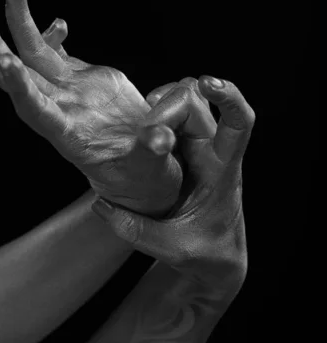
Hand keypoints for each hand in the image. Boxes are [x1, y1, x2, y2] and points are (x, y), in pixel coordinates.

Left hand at [0, 0, 182, 215]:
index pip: (38, 110)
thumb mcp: (150, 162)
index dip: (22, 88)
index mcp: (70, 134)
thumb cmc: (142, 169)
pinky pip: (53, 52)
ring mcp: (65, 91)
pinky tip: (58, 25)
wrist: (137, 158)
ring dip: (18, 24)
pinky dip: (50, 35)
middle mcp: (59, 109)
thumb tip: (161, 141)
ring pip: (33, 55)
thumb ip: (153, 147)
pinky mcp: (77, 78)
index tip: (8, 62)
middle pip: (18, 76)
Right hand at [92, 76, 254, 290]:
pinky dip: (150, 116)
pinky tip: (133, 132)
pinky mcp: (177, 150)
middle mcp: (210, 151)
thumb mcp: (172, 249)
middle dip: (168, 107)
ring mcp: (193, 147)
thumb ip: (135, 230)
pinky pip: (167, 118)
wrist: (214, 258)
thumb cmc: (205, 253)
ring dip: (160, 105)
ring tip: (140, 128)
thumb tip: (102, 205)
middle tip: (143, 132)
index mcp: (222, 170)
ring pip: (182, 103)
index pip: (239, 123)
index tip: (209, 84)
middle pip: (196, 105)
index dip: (229, 97)